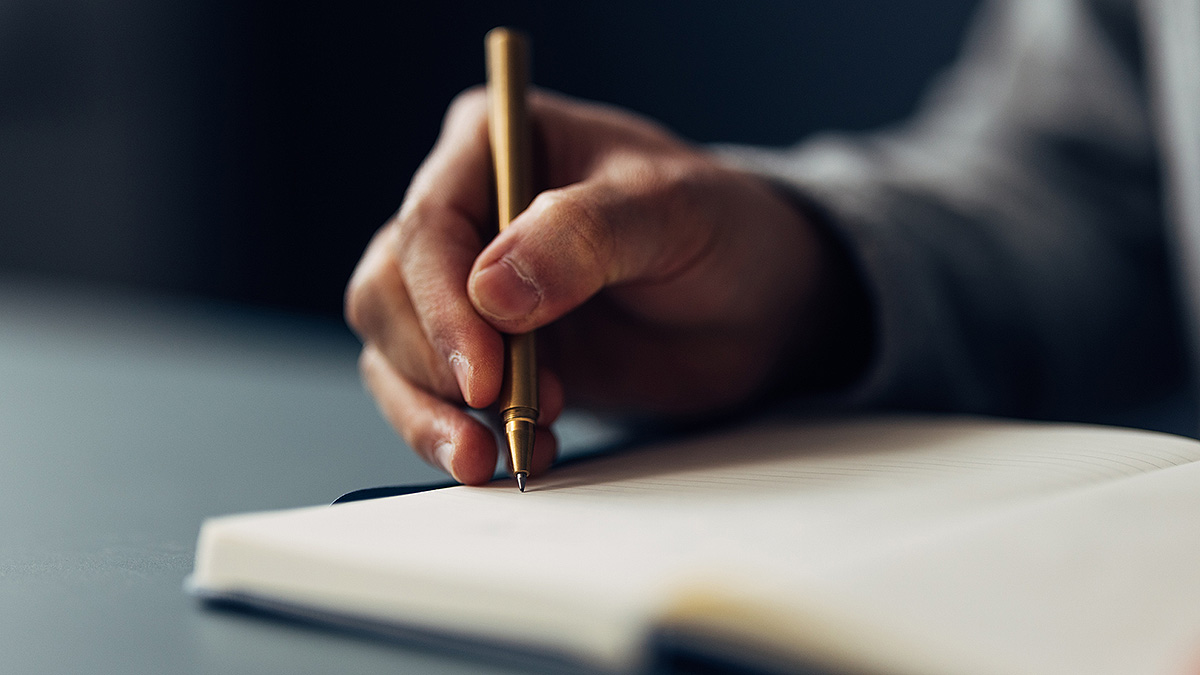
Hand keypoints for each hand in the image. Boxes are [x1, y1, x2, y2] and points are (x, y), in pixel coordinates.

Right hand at [345, 88, 868, 483]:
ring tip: (494, 452)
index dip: (442, 304)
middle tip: (497, 414)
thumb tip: (492, 290)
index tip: (485, 372)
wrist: (758, 307)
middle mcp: (466, 211)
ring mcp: (466, 288)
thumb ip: (587, 235)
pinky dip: (453, 433)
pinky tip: (511, 450)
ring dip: (429, 412)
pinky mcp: (482, 353)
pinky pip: (428, 396)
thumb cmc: (723, 233)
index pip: (430, 223)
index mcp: (498, 143)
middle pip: (388, 290)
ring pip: (391, 350)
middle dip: (432, 364)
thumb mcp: (674, 212)